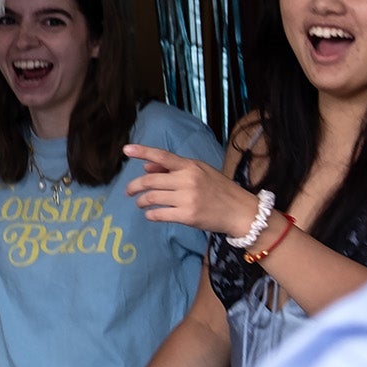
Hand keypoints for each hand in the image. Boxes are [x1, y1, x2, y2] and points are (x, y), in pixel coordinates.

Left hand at [124, 143, 260, 237]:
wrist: (240, 211)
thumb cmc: (219, 190)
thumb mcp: (200, 172)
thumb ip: (174, 168)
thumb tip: (146, 167)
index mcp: (190, 166)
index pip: (162, 155)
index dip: (142, 151)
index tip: (126, 150)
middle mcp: (187, 179)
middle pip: (150, 180)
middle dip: (134, 186)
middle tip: (128, 191)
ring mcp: (187, 198)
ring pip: (152, 198)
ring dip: (141, 201)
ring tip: (140, 203)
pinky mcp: (188, 215)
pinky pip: (160, 214)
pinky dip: (151, 215)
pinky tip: (151, 215)